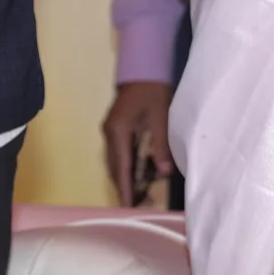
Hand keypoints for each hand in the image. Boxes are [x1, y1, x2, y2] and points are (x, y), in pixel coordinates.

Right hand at [101, 80, 174, 206]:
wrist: (144, 68)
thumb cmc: (154, 90)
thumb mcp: (161, 116)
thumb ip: (161, 145)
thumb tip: (164, 172)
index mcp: (117, 131)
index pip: (121, 166)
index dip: (125, 187)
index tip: (128, 206)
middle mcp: (109, 134)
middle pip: (115, 167)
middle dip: (126, 186)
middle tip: (138, 204)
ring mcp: (110, 131)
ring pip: (116, 161)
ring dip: (126, 177)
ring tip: (140, 194)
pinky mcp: (115, 129)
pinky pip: (119, 153)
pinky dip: (128, 166)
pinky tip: (139, 174)